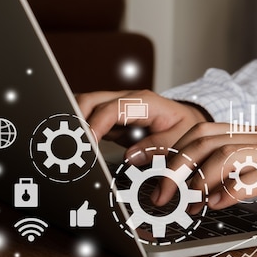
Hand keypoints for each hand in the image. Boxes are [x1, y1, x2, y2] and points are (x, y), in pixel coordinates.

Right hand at [76, 90, 207, 160]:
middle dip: (75, 120)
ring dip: (74, 124)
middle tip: (70, 146)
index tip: (87, 145)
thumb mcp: (180, 138)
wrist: (188, 120)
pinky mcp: (112, 118)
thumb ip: (158, 146)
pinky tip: (77, 148)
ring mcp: (117, 107)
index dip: (95, 125)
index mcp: (144, 102)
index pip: (111, 109)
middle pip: (90, 101)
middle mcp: (127, 100)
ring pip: (85, 108)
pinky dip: (80, 132)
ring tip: (69, 147)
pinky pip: (90, 120)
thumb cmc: (185, 127)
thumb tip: (130, 157)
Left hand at [152, 123, 256, 212]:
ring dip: (199, 180)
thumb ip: (244, 167)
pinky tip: (219, 204)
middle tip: (158, 193)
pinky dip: (231, 191)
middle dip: (175, 165)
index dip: (170, 147)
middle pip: (207, 139)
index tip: (145, 166)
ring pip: (227, 155)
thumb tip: (206, 188)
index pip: (203, 130)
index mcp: (255, 134)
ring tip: (187, 202)